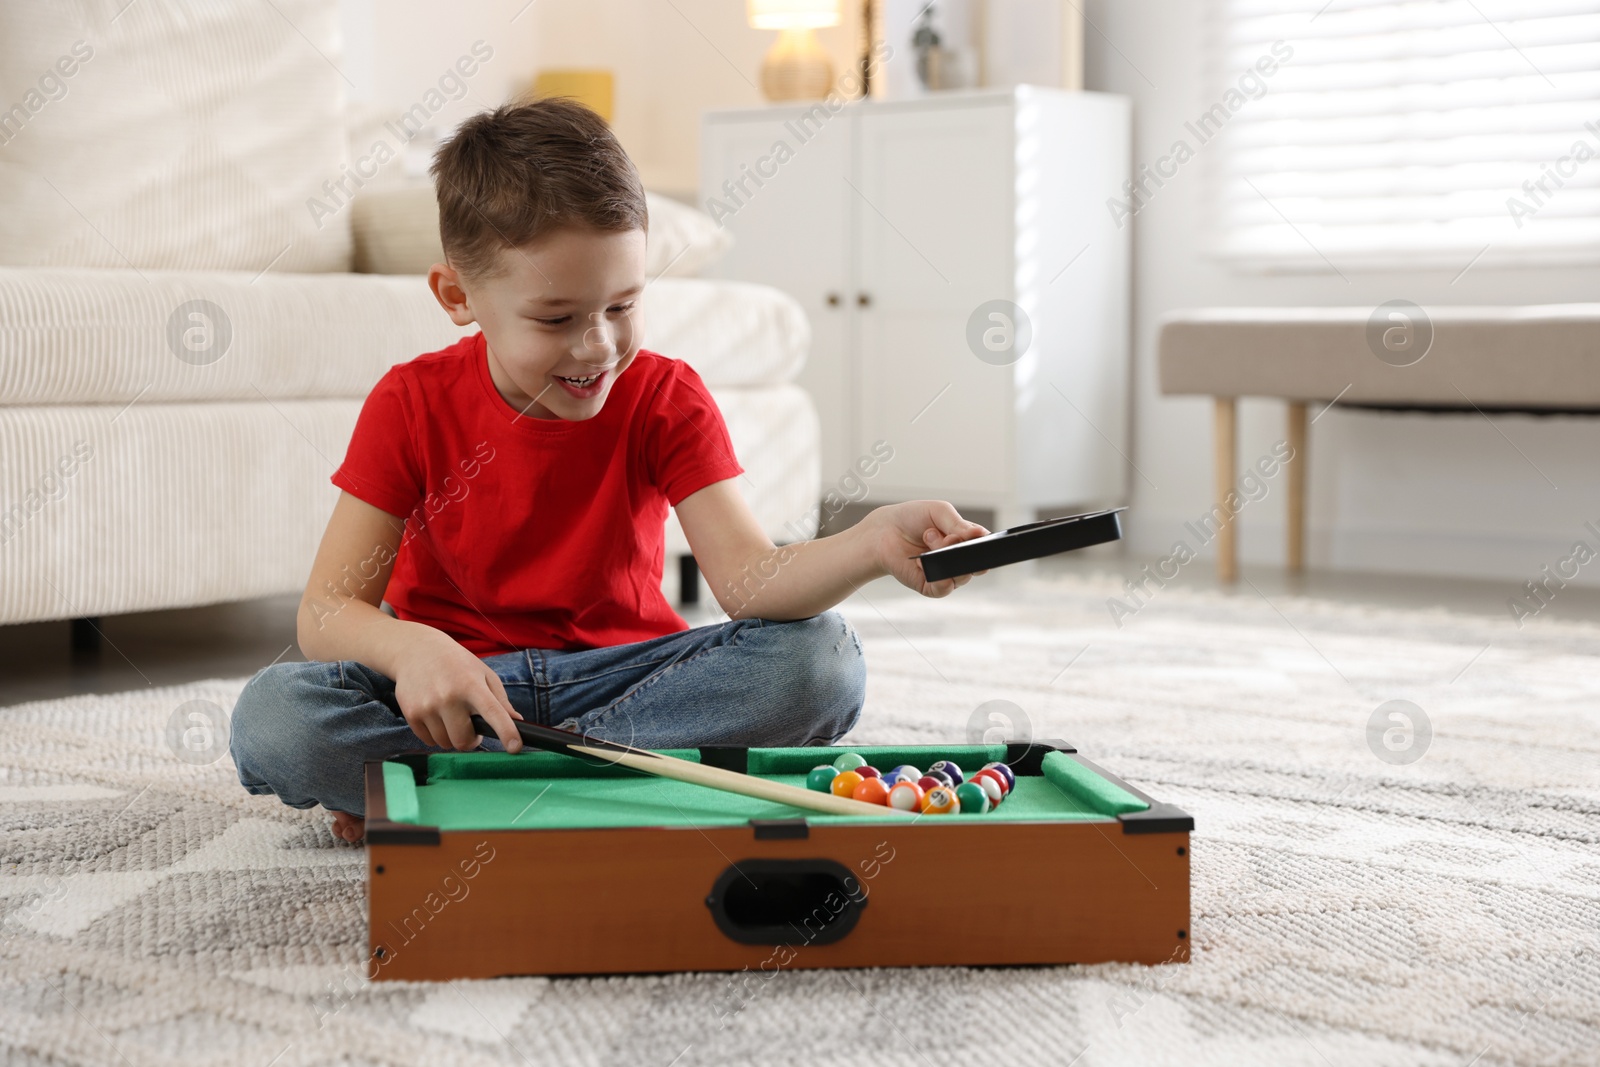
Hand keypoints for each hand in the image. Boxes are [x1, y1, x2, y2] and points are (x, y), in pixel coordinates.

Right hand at [391, 629, 523, 751]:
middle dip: (471, 740)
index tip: (515, 747)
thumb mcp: (483, 674)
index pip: (492, 712)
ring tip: (452, 718)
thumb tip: (517, 721)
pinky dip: (436, 735)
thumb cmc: (456, 664)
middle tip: (471, 727)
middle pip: (463, 741)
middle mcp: (448, 696)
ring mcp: (427, 706)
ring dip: (452, 737)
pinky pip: (428, 741)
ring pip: (445, 743)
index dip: (506, 731)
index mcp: (472, 685)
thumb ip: (500, 699)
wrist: (416, 650)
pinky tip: (436, 717)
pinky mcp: (411, 713)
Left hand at [863, 500, 989, 596]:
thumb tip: (978, 535)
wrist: (885, 529)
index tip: (977, 537)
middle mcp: (958, 560)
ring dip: (946, 556)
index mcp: (965, 541)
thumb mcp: (939, 512)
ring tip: (929, 538)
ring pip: (961, 576)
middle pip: (977, 565)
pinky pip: (943, 589)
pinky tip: (924, 561)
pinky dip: (938, 577)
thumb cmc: (913, 519)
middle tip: (950, 537)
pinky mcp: (929, 586)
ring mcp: (945, 573)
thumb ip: (960, 524)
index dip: (986, 544)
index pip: (985, 547)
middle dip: (966, 551)